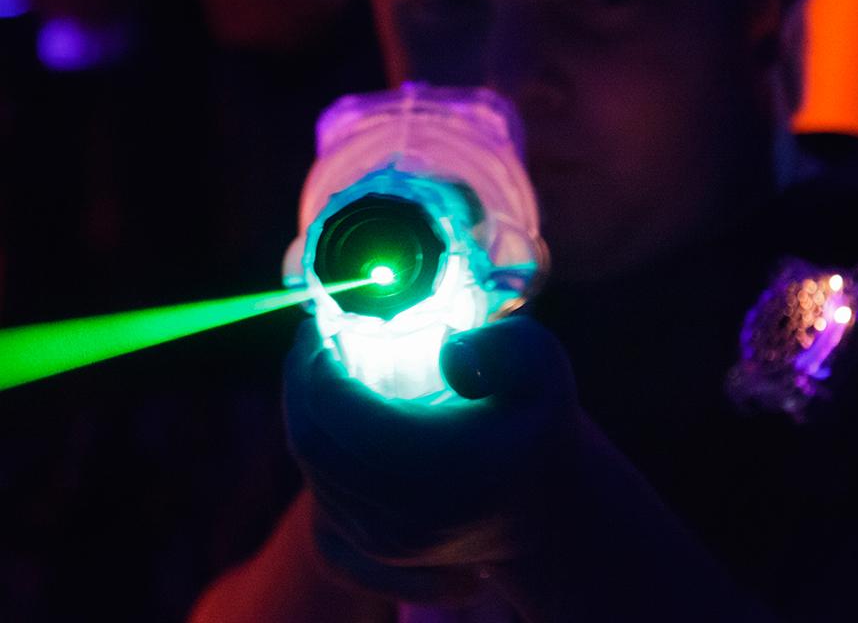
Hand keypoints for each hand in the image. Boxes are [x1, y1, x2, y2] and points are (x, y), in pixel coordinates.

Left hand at [283, 315, 579, 602]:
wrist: (546, 507)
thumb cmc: (539, 425)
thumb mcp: (542, 368)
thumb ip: (504, 347)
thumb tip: (449, 354)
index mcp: (446, 469)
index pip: (346, 413)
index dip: (319, 362)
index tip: (321, 318)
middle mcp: (407, 514)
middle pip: (316, 440)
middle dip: (302, 379)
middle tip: (313, 332)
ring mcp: (386, 539)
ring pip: (312, 466)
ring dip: (304, 407)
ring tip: (318, 360)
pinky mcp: (374, 548)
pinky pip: (321, 489)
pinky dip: (314, 441)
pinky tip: (327, 405)